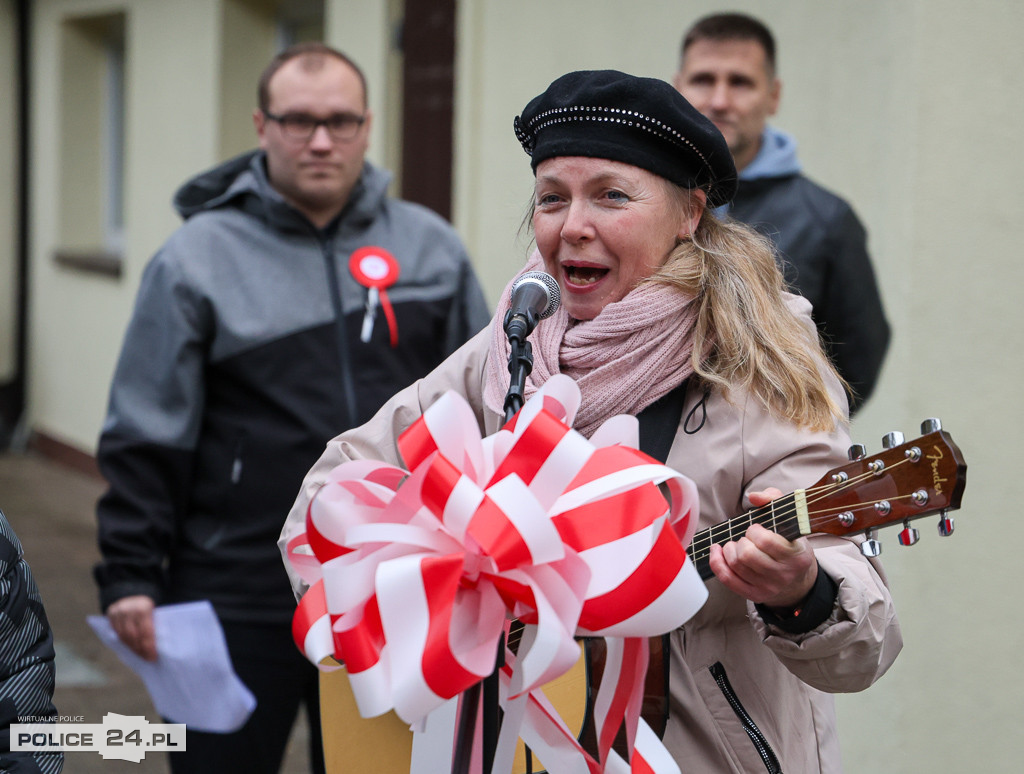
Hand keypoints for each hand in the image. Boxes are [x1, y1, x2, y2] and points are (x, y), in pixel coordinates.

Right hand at [107, 595, 157, 660]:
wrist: (134, 588)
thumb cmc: (148, 604)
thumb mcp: (154, 609)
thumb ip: (154, 623)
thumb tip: (157, 646)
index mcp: (144, 607)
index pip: (146, 631)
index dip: (149, 646)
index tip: (153, 657)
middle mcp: (129, 609)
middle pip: (133, 636)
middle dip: (141, 649)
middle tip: (147, 658)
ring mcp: (118, 612)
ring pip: (123, 635)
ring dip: (132, 647)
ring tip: (140, 655)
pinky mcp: (111, 613)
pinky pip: (116, 632)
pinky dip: (124, 641)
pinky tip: (131, 647)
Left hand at [708, 488, 817, 608]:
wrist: (797, 580)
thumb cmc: (790, 545)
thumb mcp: (790, 521)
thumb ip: (774, 499)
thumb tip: (753, 496)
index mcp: (797, 557)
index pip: (766, 542)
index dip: (755, 531)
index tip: (755, 529)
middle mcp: (784, 575)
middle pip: (747, 555)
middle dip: (741, 541)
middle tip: (746, 538)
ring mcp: (769, 588)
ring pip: (736, 565)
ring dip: (729, 550)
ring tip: (736, 545)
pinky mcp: (755, 595)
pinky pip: (728, 580)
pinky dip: (717, 563)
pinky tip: (717, 551)